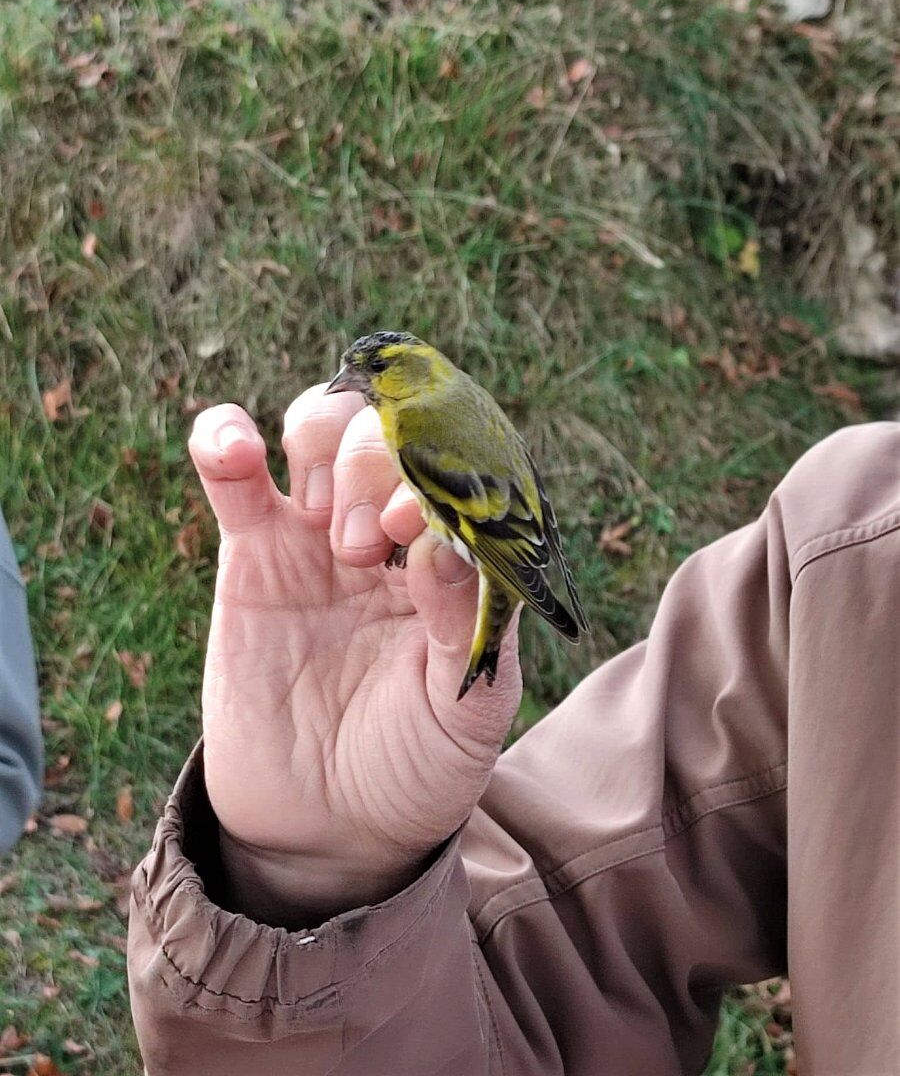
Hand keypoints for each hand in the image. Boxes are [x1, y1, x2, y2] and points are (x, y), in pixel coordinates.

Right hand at [188, 386, 521, 924]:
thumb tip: (446, 543)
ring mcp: (320, 537)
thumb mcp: (466, 710)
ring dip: (324, 450)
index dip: (437, 472)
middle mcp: (394, 533)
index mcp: (456, 556)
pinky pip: (232, 475)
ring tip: (330, 531)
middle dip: (376, 467)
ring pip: (320, 429)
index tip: (418, 527)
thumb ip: (465, 625)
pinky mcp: (252, 556)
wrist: (329, 827)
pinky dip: (223, 439)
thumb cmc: (415, 764)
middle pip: (384, 432)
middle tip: (367, 545)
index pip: (456, 467)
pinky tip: (232, 446)